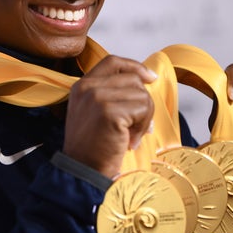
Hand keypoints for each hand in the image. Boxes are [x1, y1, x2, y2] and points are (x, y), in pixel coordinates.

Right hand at [63, 55, 155, 177]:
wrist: (82, 171)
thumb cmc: (92, 147)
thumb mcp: (94, 113)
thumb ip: (110, 94)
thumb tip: (147, 80)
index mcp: (82, 85)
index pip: (113, 62)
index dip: (135, 67)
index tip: (150, 78)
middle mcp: (88, 87)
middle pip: (133, 79)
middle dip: (142, 103)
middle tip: (135, 127)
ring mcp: (97, 97)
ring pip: (141, 94)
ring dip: (143, 118)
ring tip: (130, 136)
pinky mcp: (109, 111)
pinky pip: (143, 109)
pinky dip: (142, 127)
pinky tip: (129, 141)